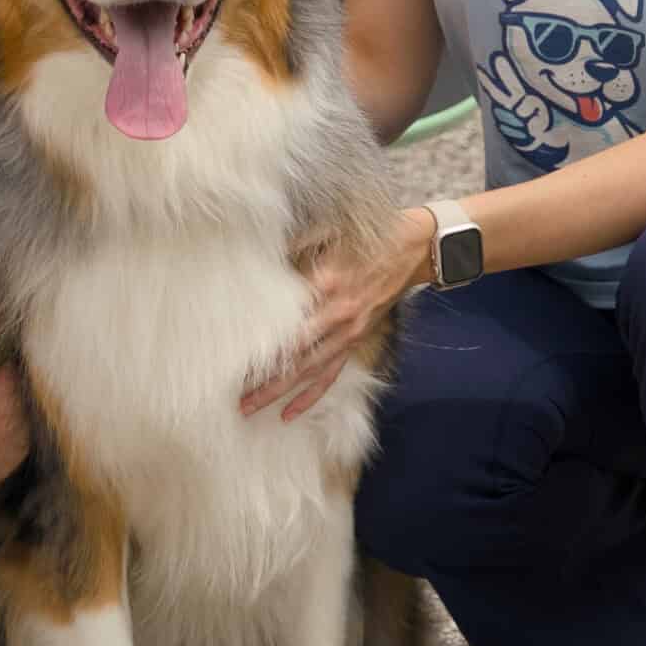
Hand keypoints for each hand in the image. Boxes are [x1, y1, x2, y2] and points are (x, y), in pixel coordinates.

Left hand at [241, 207, 435, 423]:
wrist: (414, 247)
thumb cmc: (368, 236)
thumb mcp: (329, 233)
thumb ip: (294, 247)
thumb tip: (261, 256)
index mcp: (326, 282)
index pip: (286, 319)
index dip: (260, 339)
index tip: (232, 353)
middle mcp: (337, 313)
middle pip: (293, 353)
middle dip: (262, 377)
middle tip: (233, 394)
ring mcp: (349, 332)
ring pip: (308, 371)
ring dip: (278, 392)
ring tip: (249, 408)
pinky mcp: (356, 341)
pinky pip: (330, 375)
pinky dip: (309, 396)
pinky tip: (288, 413)